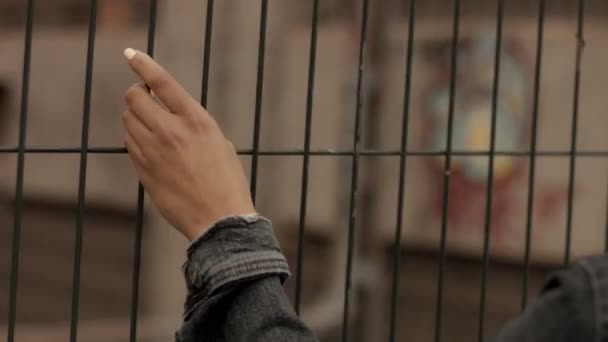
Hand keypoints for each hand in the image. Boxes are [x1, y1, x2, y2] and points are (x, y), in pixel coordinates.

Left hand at [121, 48, 254, 239]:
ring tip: (154, 127)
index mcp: (197, 121)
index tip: (130, 54)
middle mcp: (171, 132)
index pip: (162, 83)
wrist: (219, 220)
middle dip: (137, 94)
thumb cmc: (226, 181)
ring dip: (136, 117)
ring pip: (128, 120)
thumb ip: (192, 124)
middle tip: (147, 101)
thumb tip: (167, 113)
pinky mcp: (143, 170)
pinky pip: (129, 144)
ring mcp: (153, 152)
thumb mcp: (218, 142)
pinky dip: (136, 139)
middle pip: (134, 98)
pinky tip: (152, 148)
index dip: (143, 64)